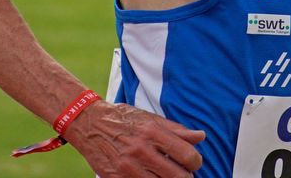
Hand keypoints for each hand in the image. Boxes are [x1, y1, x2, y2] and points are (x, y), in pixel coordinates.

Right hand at [66, 100, 205, 176]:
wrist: (90, 123)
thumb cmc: (124, 119)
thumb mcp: (151, 118)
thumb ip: (176, 129)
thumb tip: (201, 136)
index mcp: (153, 132)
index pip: (186, 154)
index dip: (196, 162)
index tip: (194, 162)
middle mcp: (142, 150)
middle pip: (178, 176)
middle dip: (186, 177)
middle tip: (184, 173)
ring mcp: (128, 168)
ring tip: (169, 175)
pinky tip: (152, 177)